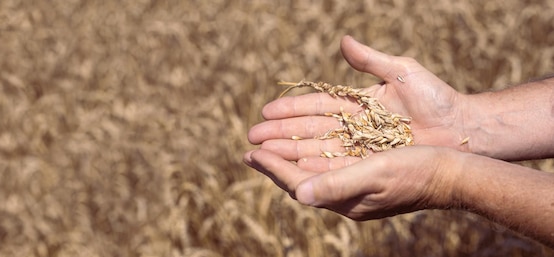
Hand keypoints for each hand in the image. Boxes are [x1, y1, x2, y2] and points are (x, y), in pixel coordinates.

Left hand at [243, 146, 458, 219]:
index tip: (250, 152)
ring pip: (312, 171)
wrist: (452, 173)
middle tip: (249, 151)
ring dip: (289, 157)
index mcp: (344, 199)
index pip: (297, 184)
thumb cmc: (417, 171)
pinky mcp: (365, 175)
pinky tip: (305, 147)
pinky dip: (311, 155)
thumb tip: (298, 193)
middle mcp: (345, 195)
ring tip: (269, 147)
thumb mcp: (375, 173)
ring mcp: (355, 186)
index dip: (273, 168)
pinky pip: (328, 166)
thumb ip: (337, 182)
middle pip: (300, 179)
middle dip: (274, 164)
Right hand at [248, 36, 470, 163]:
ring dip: (289, 153)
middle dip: (280, 135)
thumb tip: (342, 41)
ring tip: (262, 155)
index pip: (316, 105)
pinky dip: (313, 169)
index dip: (290, 109)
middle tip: (251, 139)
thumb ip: (371, 60)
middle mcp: (353, 126)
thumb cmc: (436, 98)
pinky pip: (335, 167)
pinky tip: (292, 170)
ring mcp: (359, 147)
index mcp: (357, 103)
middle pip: (309, 130)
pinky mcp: (368, 165)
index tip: (265, 112)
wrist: (463, 129)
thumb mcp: (402, 72)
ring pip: (317, 150)